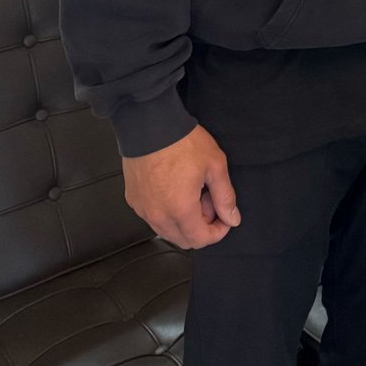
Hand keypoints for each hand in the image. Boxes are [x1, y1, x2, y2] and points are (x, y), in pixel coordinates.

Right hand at [122, 125, 240, 248]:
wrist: (149, 125)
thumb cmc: (182, 142)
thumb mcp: (215, 166)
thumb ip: (225, 197)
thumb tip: (232, 219)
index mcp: (180, 210)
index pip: (200, 240)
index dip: (218, 232)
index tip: (224, 218)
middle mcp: (157, 215)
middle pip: (183, 240)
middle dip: (201, 227)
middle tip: (209, 200)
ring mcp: (143, 209)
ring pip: (167, 230)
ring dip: (184, 221)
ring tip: (193, 192)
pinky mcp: (133, 200)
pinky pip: (153, 218)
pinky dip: (167, 213)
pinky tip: (175, 189)